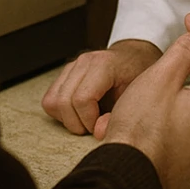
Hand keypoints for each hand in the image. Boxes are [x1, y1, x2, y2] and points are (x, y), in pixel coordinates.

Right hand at [40, 39, 160, 134]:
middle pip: (63, 102)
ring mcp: (72, 66)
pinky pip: (50, 99)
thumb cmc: (138, 75)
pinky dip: (60, 112)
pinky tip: (79, 113)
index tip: (102, 125)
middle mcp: (84, 62)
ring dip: (67, 119)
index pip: (82, 99)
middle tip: (94, 126)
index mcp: (104, 64)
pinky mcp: (65, 73)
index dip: (89, 120)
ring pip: (52, 102)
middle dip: (77, 123)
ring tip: (87, 120)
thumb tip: (99, 132)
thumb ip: (120, 114)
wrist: (134, 56)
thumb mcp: (139, 93)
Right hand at [101, 31, 189, 188]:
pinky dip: (170, 140)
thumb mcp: (162, 75)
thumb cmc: (141, 130)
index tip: (189, 63)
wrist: (122, 177)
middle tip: (172, 82)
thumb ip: (186, 52)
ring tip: (156, 107)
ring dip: (180, 116)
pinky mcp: (180, 180)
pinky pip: (180, 152)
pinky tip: (151, 133)